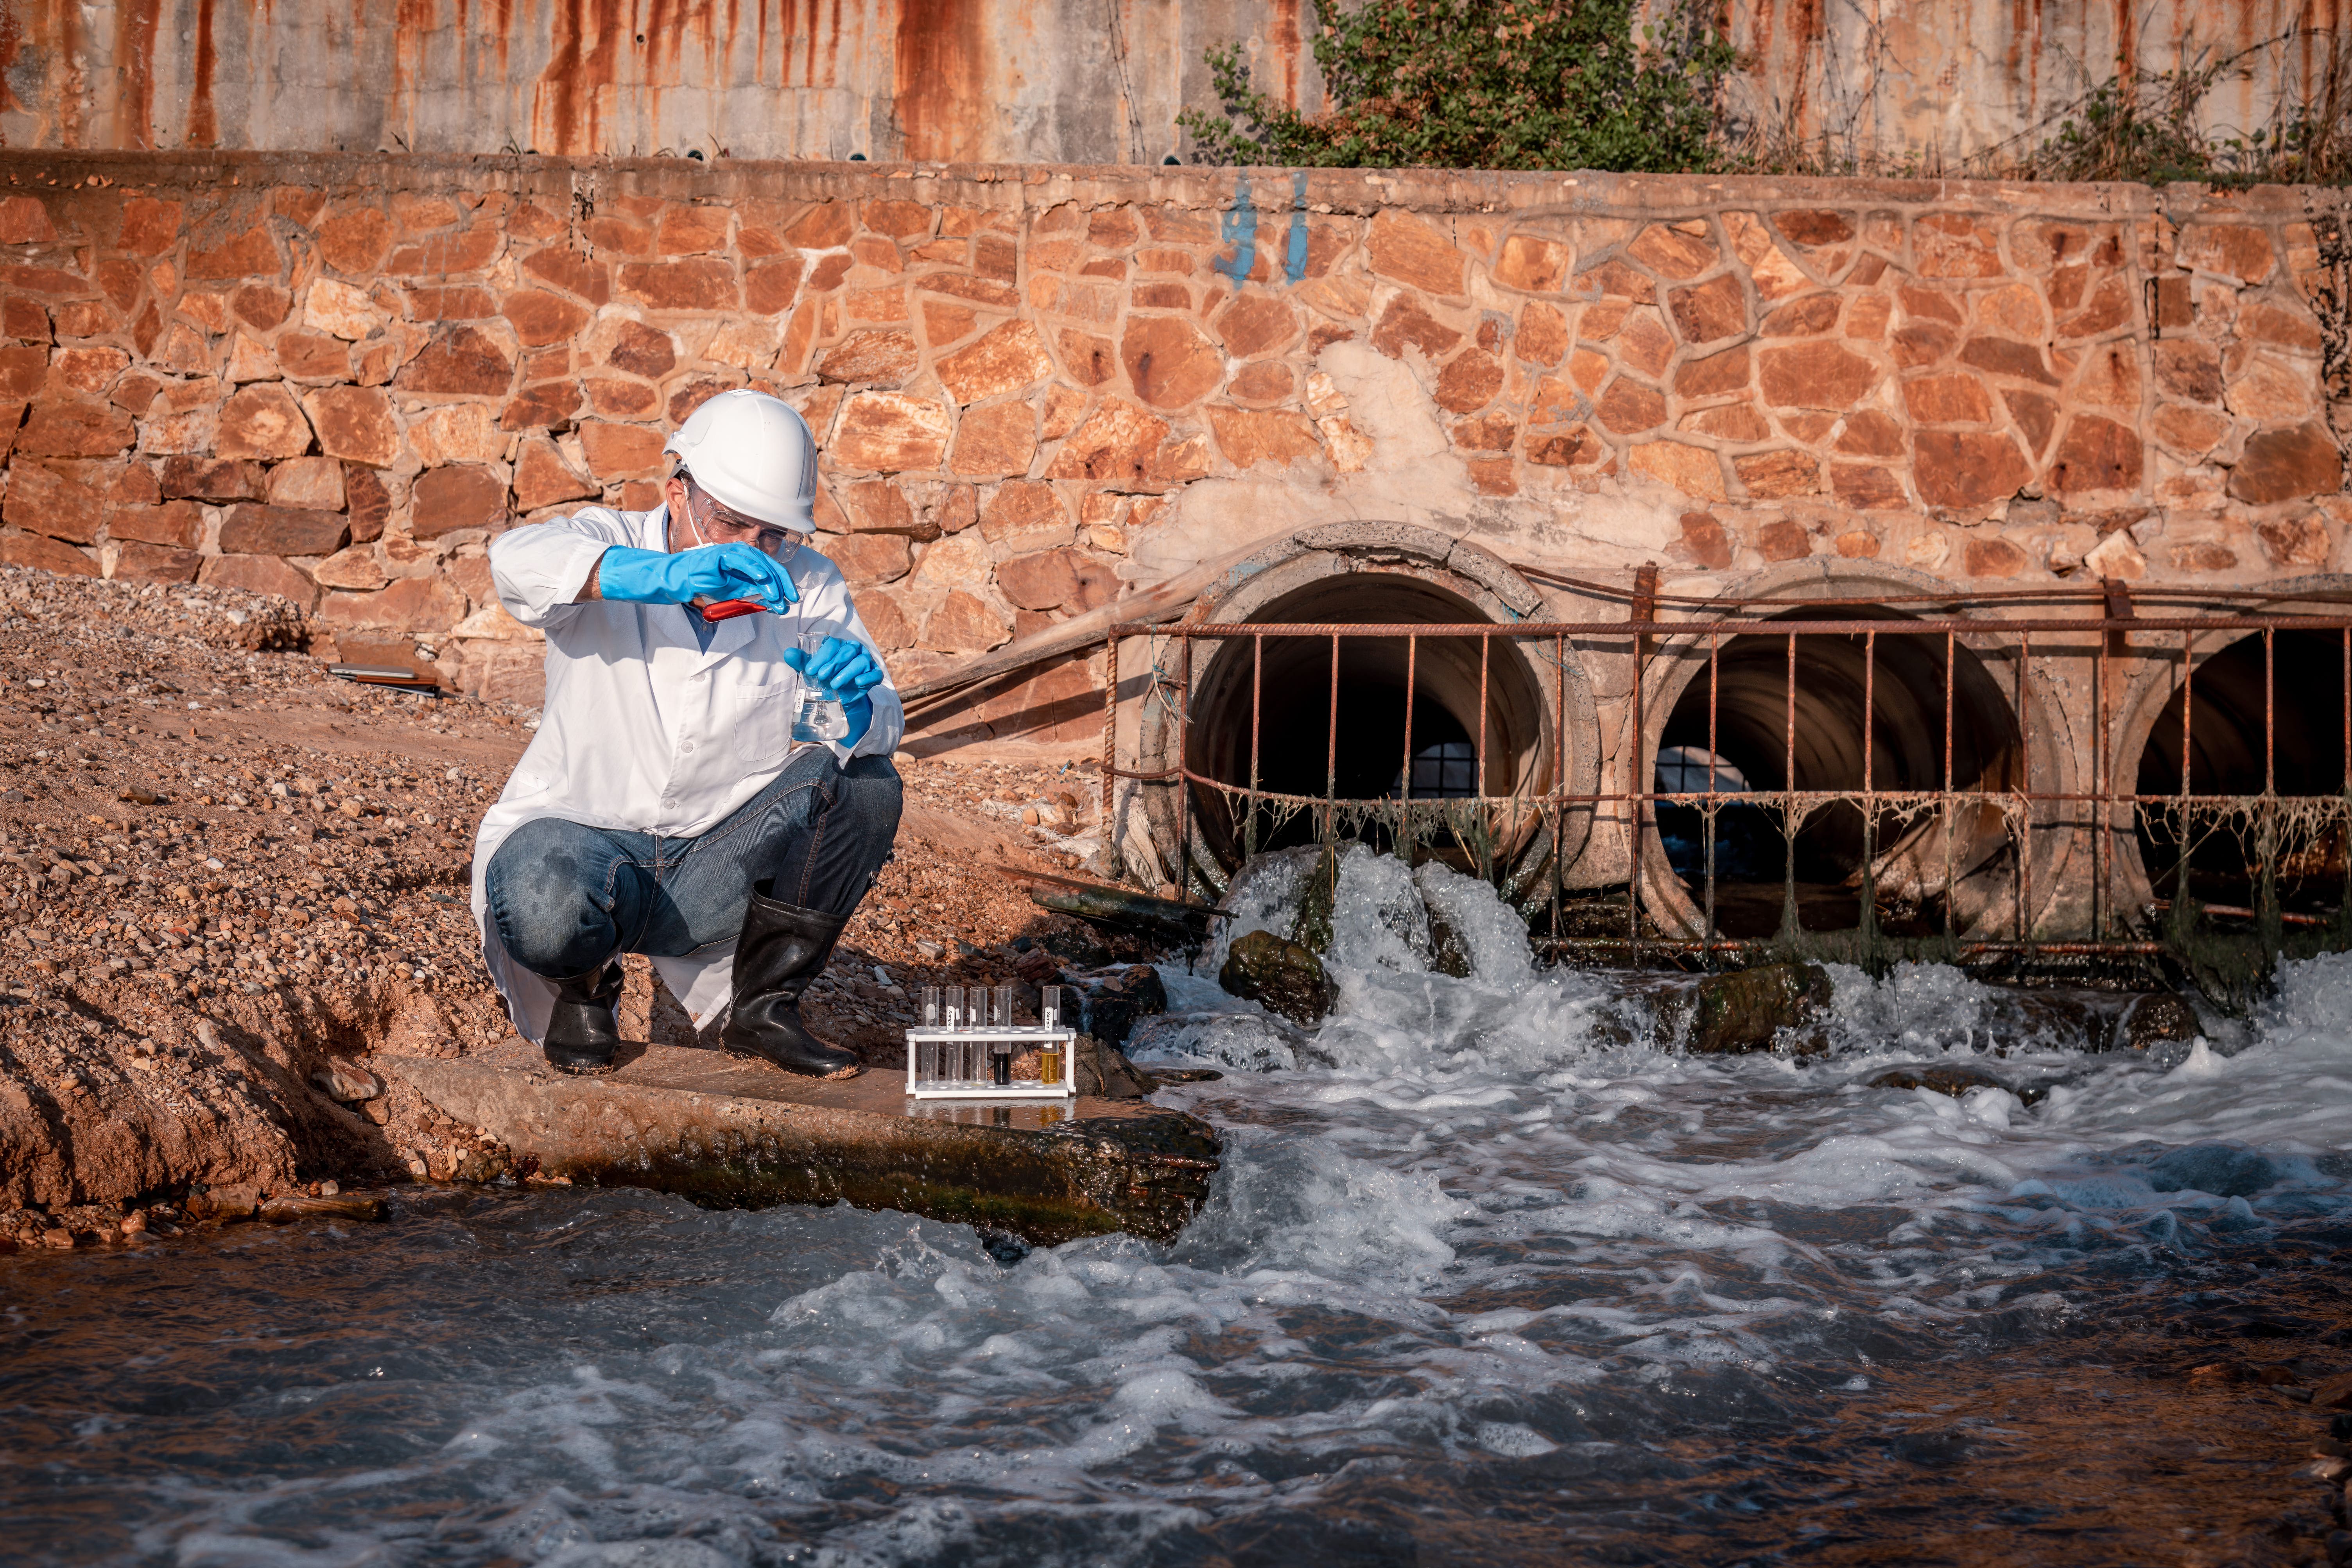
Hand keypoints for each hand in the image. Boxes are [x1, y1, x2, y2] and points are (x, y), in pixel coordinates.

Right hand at [595, 544, 798, 610]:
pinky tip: (762, 579)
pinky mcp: (714, 556)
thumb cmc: (698, 585)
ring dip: (768, 577)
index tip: (792, 598)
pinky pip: (736, 559)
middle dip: (781, 580)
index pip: (767, 569)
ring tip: (779, 594)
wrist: (671, 582)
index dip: (781, 582)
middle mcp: (735, 554)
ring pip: (754, 559)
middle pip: (765, 562)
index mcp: (740, 563)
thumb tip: (772, 602)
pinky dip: (751, 568)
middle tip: (792, 597)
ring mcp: (724, 553)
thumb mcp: (729, 593)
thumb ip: (748, 594)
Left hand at [782, 635, 885, 700]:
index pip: (832, 645)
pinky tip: (858, 682)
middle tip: (822, 677)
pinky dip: (867, 678)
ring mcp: (866, 660)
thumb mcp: (812, 669)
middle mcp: (854, 649)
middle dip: (834, 664)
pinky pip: (875, 673)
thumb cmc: (826, 677)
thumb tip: (788, 653)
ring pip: (860, 662)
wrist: (841, 695)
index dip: (822, 657)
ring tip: (835, 685)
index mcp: (839, 645)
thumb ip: (801, 661)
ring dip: (847, 673)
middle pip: (846, 652)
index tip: (811, 671)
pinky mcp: (874, 674)